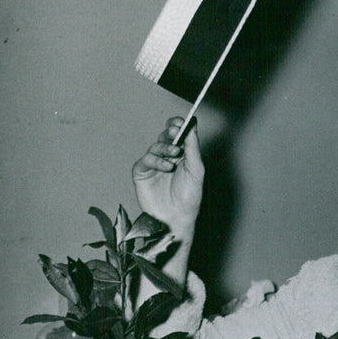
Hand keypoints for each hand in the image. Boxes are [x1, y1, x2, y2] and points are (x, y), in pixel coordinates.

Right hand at [132, 117, 204, 239]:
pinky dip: (156, 161)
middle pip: (165, 136)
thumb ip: (192, 147)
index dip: (177, 125)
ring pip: (155, 146)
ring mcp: (153, 165)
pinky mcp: (142, 172)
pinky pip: (146, 160)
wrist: (177, 217)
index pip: (177, 133)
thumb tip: (192, 124)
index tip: (181, 121)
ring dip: (165, 148)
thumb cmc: (189, 197)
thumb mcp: (195, 169)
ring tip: (175, 155)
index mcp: (181, 154)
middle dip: (170, 132)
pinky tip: (167, 167)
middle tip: (175, 132)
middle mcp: (166, 157)